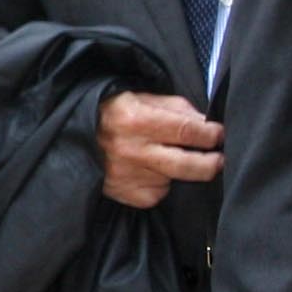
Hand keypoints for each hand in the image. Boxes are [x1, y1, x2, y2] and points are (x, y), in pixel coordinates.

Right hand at [97, 91, 222, 208]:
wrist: (71, 135)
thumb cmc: (111, 112)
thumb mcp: (140, 98)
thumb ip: (175, 108)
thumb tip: (207, 123)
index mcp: (136, 119)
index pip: (188, 130)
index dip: (211, 134)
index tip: (219, 135)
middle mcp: (132, 150)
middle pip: (189, 165)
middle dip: (211, 162)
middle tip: (219, 158)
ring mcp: (128, 175)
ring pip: (174, 179)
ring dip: (178, 171)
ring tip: (163, 158)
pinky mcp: (125, 194)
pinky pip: (157, 193)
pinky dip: (160, 184)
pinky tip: (147, 171)